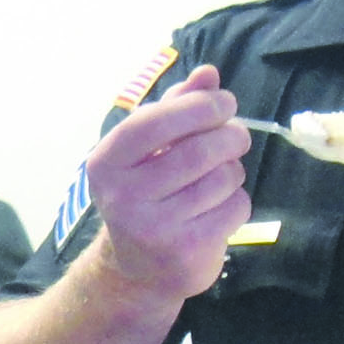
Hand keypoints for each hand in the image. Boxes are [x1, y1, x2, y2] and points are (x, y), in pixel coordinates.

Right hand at [82, 66, 250, 300]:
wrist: (136, 270)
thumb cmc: (146, 195)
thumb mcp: (149, 149)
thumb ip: (176, 108)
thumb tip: (208, 74)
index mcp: (106, 161)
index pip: (158, 120)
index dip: (200, 106)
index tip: (225, 104)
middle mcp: (122, 195)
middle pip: (200, 150)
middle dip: (230, 136)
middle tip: (236, 137)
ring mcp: (153, 227)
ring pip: (222, 178)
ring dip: (233, 172)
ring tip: (220, 177)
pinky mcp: (185, 250)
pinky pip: (234, 207)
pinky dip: (236, 202)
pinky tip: (218, 208)